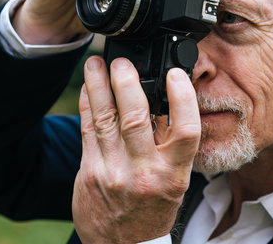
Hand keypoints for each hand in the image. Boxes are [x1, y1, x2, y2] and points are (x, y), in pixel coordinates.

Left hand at [73, 56, 200, 242]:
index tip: (176, 74)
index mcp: (173, 175)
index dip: (182, 98)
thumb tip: (164, 101)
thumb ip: (170, 145)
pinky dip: (87, 105)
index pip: (185, 131)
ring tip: (97, 64)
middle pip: (135, 118)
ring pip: (105, 119)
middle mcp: (143, 173)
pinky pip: (88, 130)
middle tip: (123, 62)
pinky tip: (88, 88)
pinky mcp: (89, 173)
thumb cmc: (154, 210)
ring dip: (99, 86)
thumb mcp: (175, 182)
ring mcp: (113, 173)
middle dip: (127, 83)